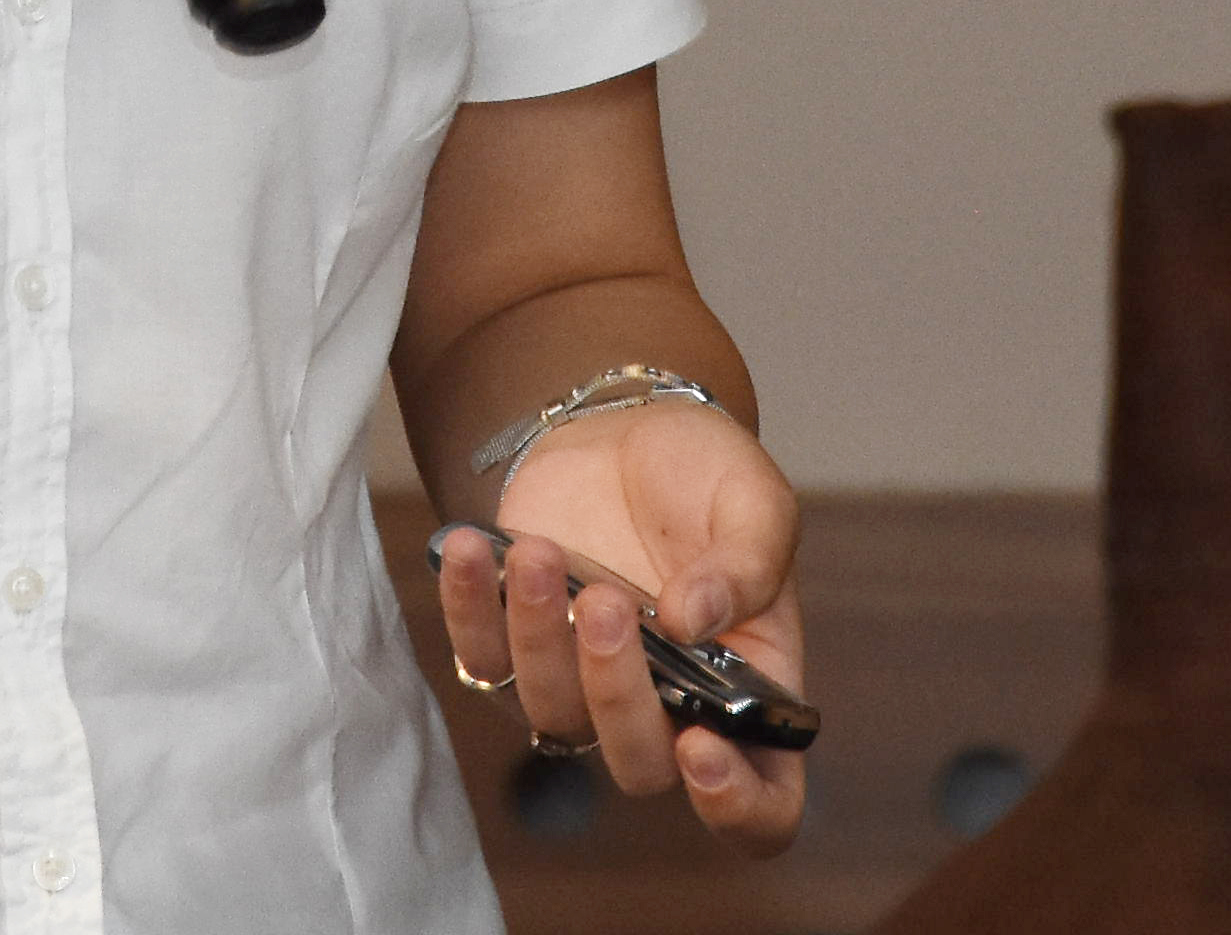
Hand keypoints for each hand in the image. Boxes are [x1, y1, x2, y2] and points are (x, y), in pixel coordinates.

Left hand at [429, 401, 808, 855]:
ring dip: (537, 636)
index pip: (763, 798)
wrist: (626, 426)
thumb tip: (693, 621)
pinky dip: (467, 609)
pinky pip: (479, 658)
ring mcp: (583, 684)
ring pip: (550, 712)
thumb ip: (745, 564)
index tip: (701, 744)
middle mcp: (667, 707)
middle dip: (615, 693)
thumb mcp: (755, 501)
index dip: (736, 804)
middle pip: (639, 765)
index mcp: (748, 690)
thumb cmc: (704, 475)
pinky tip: (470, 548)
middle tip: (606, 602)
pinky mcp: (513, 647)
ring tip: (538, 552)